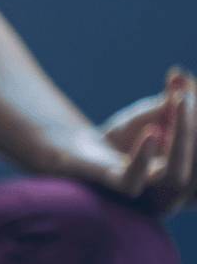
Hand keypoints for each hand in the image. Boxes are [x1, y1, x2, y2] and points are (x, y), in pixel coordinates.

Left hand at [52, 67, 194, 214]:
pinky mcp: (113, 184)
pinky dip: (143, 156)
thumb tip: (179, 74)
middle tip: (190, 96)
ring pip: (175, 176)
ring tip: (182, 102)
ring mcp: (144, 189)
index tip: (196, 90)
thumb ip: (171, 98)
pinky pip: (132, 181)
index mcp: (187, 170)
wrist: (78, 149)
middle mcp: (172, 188)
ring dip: (184, 139)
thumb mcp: (152, 113)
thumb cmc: (124, 136)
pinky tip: (152, 132)